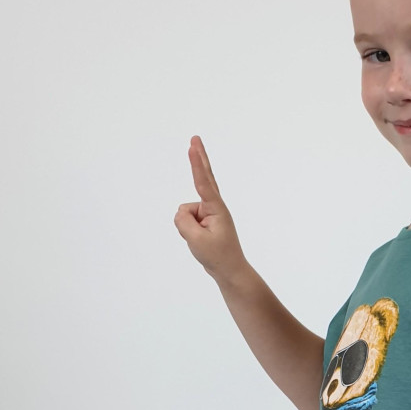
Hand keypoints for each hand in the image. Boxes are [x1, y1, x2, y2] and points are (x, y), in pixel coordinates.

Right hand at [174, 135, 248, 284]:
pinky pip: (185, 221)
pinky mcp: (204, 220)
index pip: (203, 181)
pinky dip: (187, 232)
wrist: (229, 271)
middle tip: (195, 137)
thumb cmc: (217, 256)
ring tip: (202, 241)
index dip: (196, 163)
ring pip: (184, 213)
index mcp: (216, 208)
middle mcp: (214, 207)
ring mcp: (209, 213)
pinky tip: (199, 241)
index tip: (193, 146)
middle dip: (198, 159)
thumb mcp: (196, 240)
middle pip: (203, 178)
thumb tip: (181, 212)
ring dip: (187, 228)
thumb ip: (183, 221)